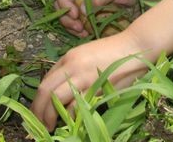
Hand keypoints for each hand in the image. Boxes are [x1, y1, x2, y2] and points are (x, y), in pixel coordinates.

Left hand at [31, 32, 148, 130]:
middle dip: (37, 110)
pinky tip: (68, 123)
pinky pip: (75, 105)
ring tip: (49, 127)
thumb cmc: (114, 51)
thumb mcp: (87, 54)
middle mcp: (71, 66)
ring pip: (55, 99)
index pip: (45, 81)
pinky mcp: (96, 87)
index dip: (38, 99)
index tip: (38, 112)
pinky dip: (69, 116)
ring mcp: (83, 76)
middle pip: (45, 91)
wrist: (135, 46)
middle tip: (37, 124)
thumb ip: (72, 68)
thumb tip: (60, 88)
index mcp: (68, 57)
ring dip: (48, 116)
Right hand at [55, 0, 139, 36]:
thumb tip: (81, 10)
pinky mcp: (90, 16)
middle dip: (66, 18)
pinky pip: (79, 24)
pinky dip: (80, 31)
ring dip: (72, 27)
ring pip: (69, 17)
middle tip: (78, 27)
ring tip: (82, 32)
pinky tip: (86, 34)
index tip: (75, 14)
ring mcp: (84, 5)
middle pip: (62, 5)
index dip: (64, 3)